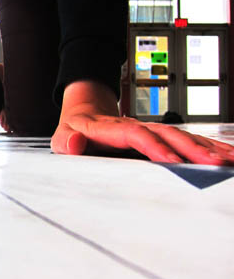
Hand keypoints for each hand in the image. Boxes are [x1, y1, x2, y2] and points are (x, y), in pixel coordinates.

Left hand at [51, 81, 233, 164]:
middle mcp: (136, 127)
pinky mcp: (159, 138)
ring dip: (208, 148)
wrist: (83, 114)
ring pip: (183, 137)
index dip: (154, 147)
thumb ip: (66, 142)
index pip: (136, 136)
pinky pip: (186, 141)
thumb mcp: (61, 137)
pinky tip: (228, 156)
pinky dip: (209, 147)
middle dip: (192, 149)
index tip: (173, 162)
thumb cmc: (73, 131)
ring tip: (231, 161)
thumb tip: (73, 143)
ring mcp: (150, 131)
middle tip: (215, 164)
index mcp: (111, 129)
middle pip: (168, 135)